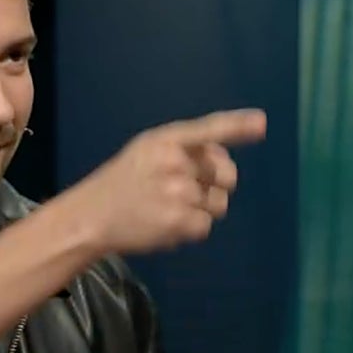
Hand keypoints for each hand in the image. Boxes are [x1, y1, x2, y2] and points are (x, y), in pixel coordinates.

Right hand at [64, 108, 266, 254]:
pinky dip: (191, 229)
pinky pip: (206, 226)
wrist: (90, 217)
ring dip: (202, 210)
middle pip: (226, 174)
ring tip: (169, 208)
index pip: (208, 130)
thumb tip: (227, 163)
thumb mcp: (146, 152)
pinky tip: (166, 224)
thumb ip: (183, 149)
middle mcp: (173, 162)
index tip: (261, 124)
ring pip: (220, 204)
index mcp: (164, 139)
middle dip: (217, 184)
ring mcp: (176, 193)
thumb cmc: (123, 182)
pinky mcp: (177, 221)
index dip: (237, 126)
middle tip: (187, 190)